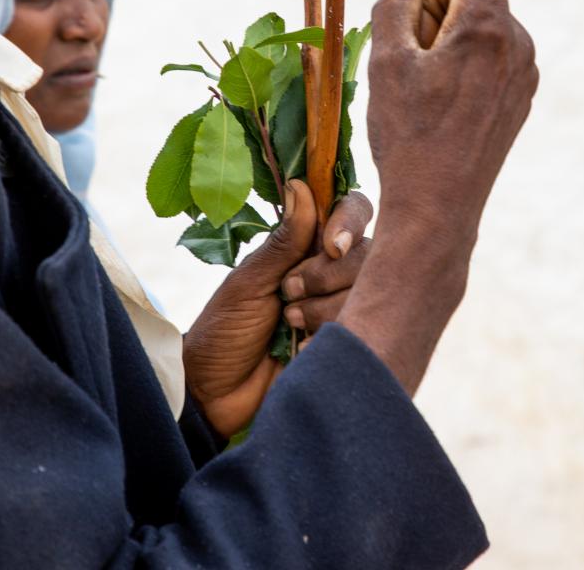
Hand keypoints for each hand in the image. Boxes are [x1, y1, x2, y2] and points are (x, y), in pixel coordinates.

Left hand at [183, 183, 371, 437]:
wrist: (216, 397)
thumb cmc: (224, 332)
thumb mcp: (249, 283)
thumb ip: (284, 241)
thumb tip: (302, 185)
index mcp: (305, 246)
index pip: (349, 211)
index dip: (348, 222)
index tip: (332, 246)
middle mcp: (330, 271)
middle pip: (364, 252)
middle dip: (325, 275)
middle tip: (287, 294)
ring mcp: (342, 306)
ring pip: (366, 290)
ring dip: (323, 309)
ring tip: (289, 324)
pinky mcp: (348, 341)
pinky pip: (363, 327)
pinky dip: (330, 335)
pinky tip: (303, 347)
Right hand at [339, 0, 537, 394]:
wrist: (440, 212)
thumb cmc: (406, 138)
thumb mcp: (384, 64)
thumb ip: (390, 4)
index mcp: (487, 24)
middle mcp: (517, 38)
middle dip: (427, 7)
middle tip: (405, 61)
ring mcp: (523, 66)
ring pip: (471, 18)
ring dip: (438, 37)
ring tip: (421, 90)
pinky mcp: (521, 88)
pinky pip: (484, 48)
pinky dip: (456, 58)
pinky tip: (440, 103)